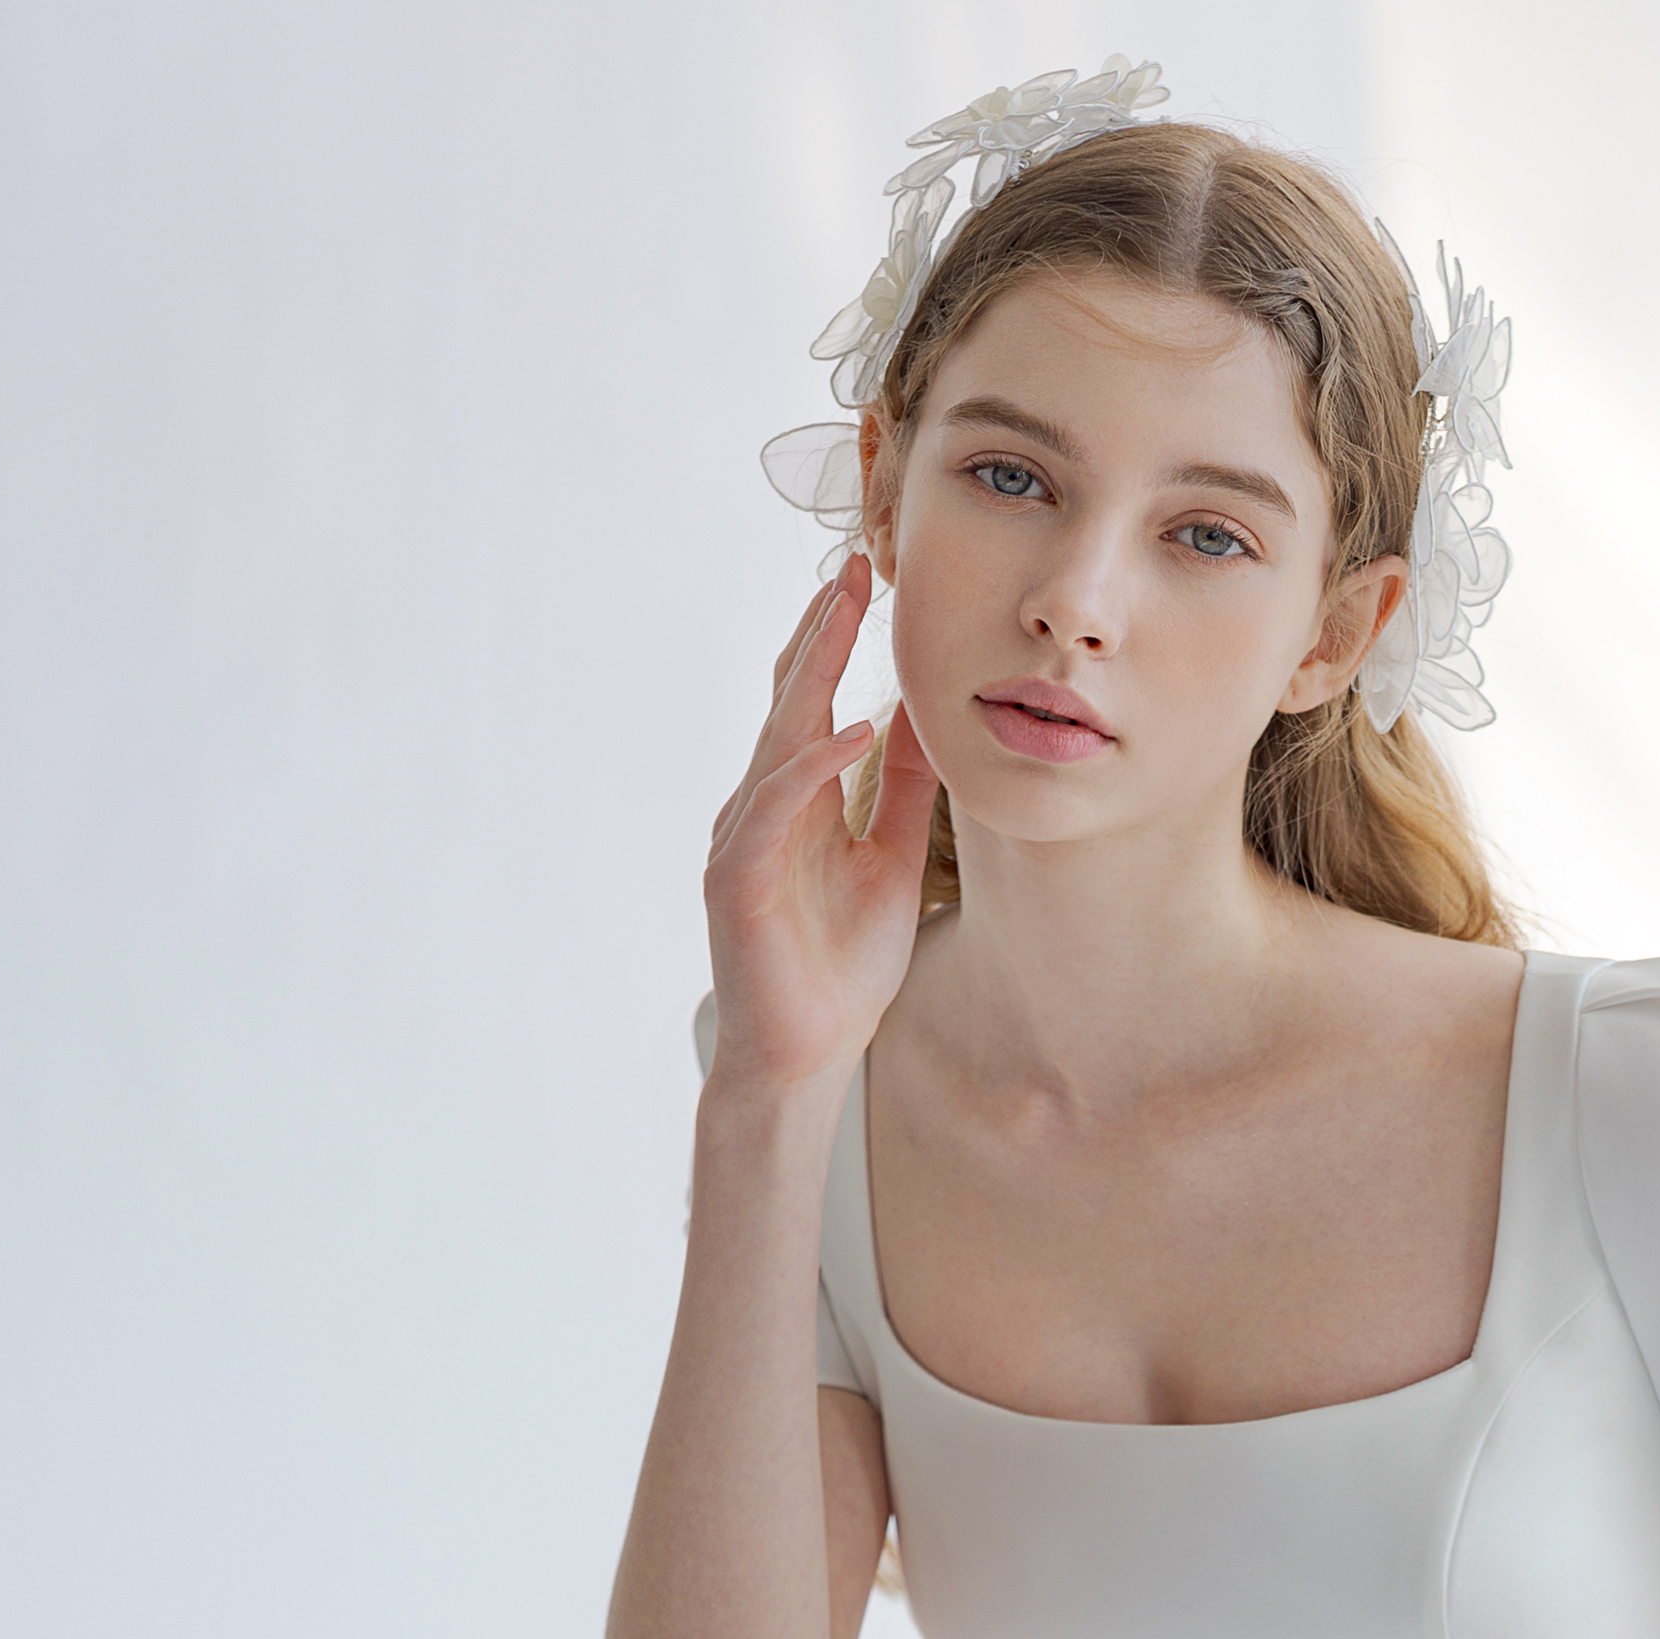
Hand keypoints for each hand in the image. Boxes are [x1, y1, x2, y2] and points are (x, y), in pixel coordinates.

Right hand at [701, 553, 940, 1100]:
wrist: (807, 1055)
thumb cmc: (843, 970)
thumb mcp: (889, 861)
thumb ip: (899, 792)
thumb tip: (920, 719)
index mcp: (798, 802)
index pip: (814, 703)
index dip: (836, 640)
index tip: (870, 577)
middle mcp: (762, 807)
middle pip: (790, 699)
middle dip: (821, 630)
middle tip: (853, 562)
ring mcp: (744, 837)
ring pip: (779, 736)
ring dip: (814, 670)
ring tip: (847, 610)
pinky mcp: (739, 876)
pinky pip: (778, 804)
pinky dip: (813, 764)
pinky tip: (852, 727)